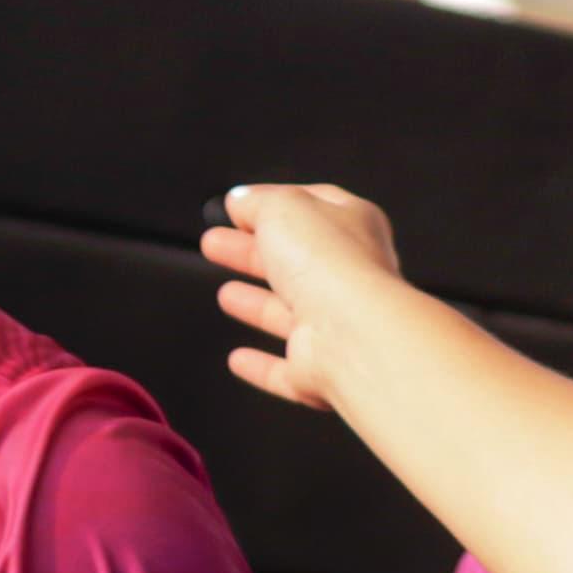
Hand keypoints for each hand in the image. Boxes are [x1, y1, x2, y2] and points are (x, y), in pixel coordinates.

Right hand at [205, 182, 404, 414]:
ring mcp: (339, 327)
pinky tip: (240, 359)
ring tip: (227, 294)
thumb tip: (242, 200)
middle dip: (251, 251)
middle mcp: (352, 279)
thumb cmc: (331, 266)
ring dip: (258, 305)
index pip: (312, 206)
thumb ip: (258, 201)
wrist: (353, 333)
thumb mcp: (283, 207)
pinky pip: (288, 370)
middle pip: (295, 261)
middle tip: (216, 243)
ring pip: (292, 314)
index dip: (272, 202)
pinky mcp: (322, 372)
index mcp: (355, 227)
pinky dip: (263, 366)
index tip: (240, 206)